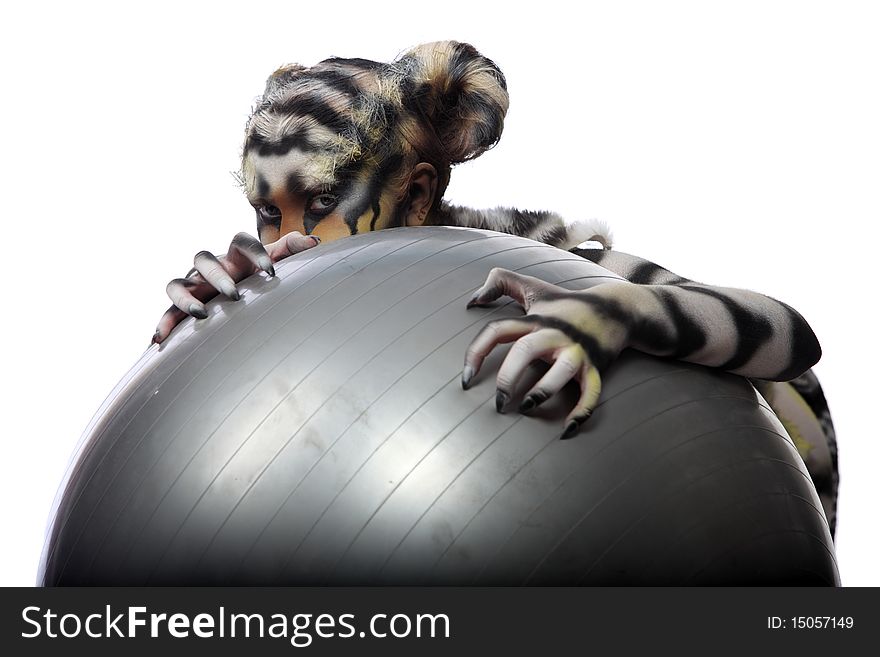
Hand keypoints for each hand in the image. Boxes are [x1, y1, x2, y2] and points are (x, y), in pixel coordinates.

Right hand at [152, 231, 319, 343]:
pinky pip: (166, 312)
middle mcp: (211, 267)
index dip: (254, 252)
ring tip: (201, 315)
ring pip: (176, 284)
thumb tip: (313, 242)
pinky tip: (159, 340)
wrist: (245, 302)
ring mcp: (193, 286)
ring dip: (185, 298)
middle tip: (235, 295)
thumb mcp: (277, 265)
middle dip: (218, 277)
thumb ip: (292, 250)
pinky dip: (163, 324)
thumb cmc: (262, 281)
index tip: (271, 271)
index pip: (240, 242)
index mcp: (235, 256)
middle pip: (203, 259)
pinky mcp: (181, 308)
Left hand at [462, 268, 633, 438]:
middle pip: (526, 350)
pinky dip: (582, 411)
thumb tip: (472, 301)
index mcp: (535, 321)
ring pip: (561, 371)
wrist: (617, 308)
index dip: (476, 353)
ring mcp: (577, 350)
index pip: (497, 332)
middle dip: (508, 377)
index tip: (466, 380)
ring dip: (543, 391)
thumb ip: (501, 282)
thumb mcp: (534, 287)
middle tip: (498, 403)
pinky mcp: (597, 366)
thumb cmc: (567, 304)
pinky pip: (592, 391)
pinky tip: (567, 429)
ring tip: (527, 407)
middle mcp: (554, 335)